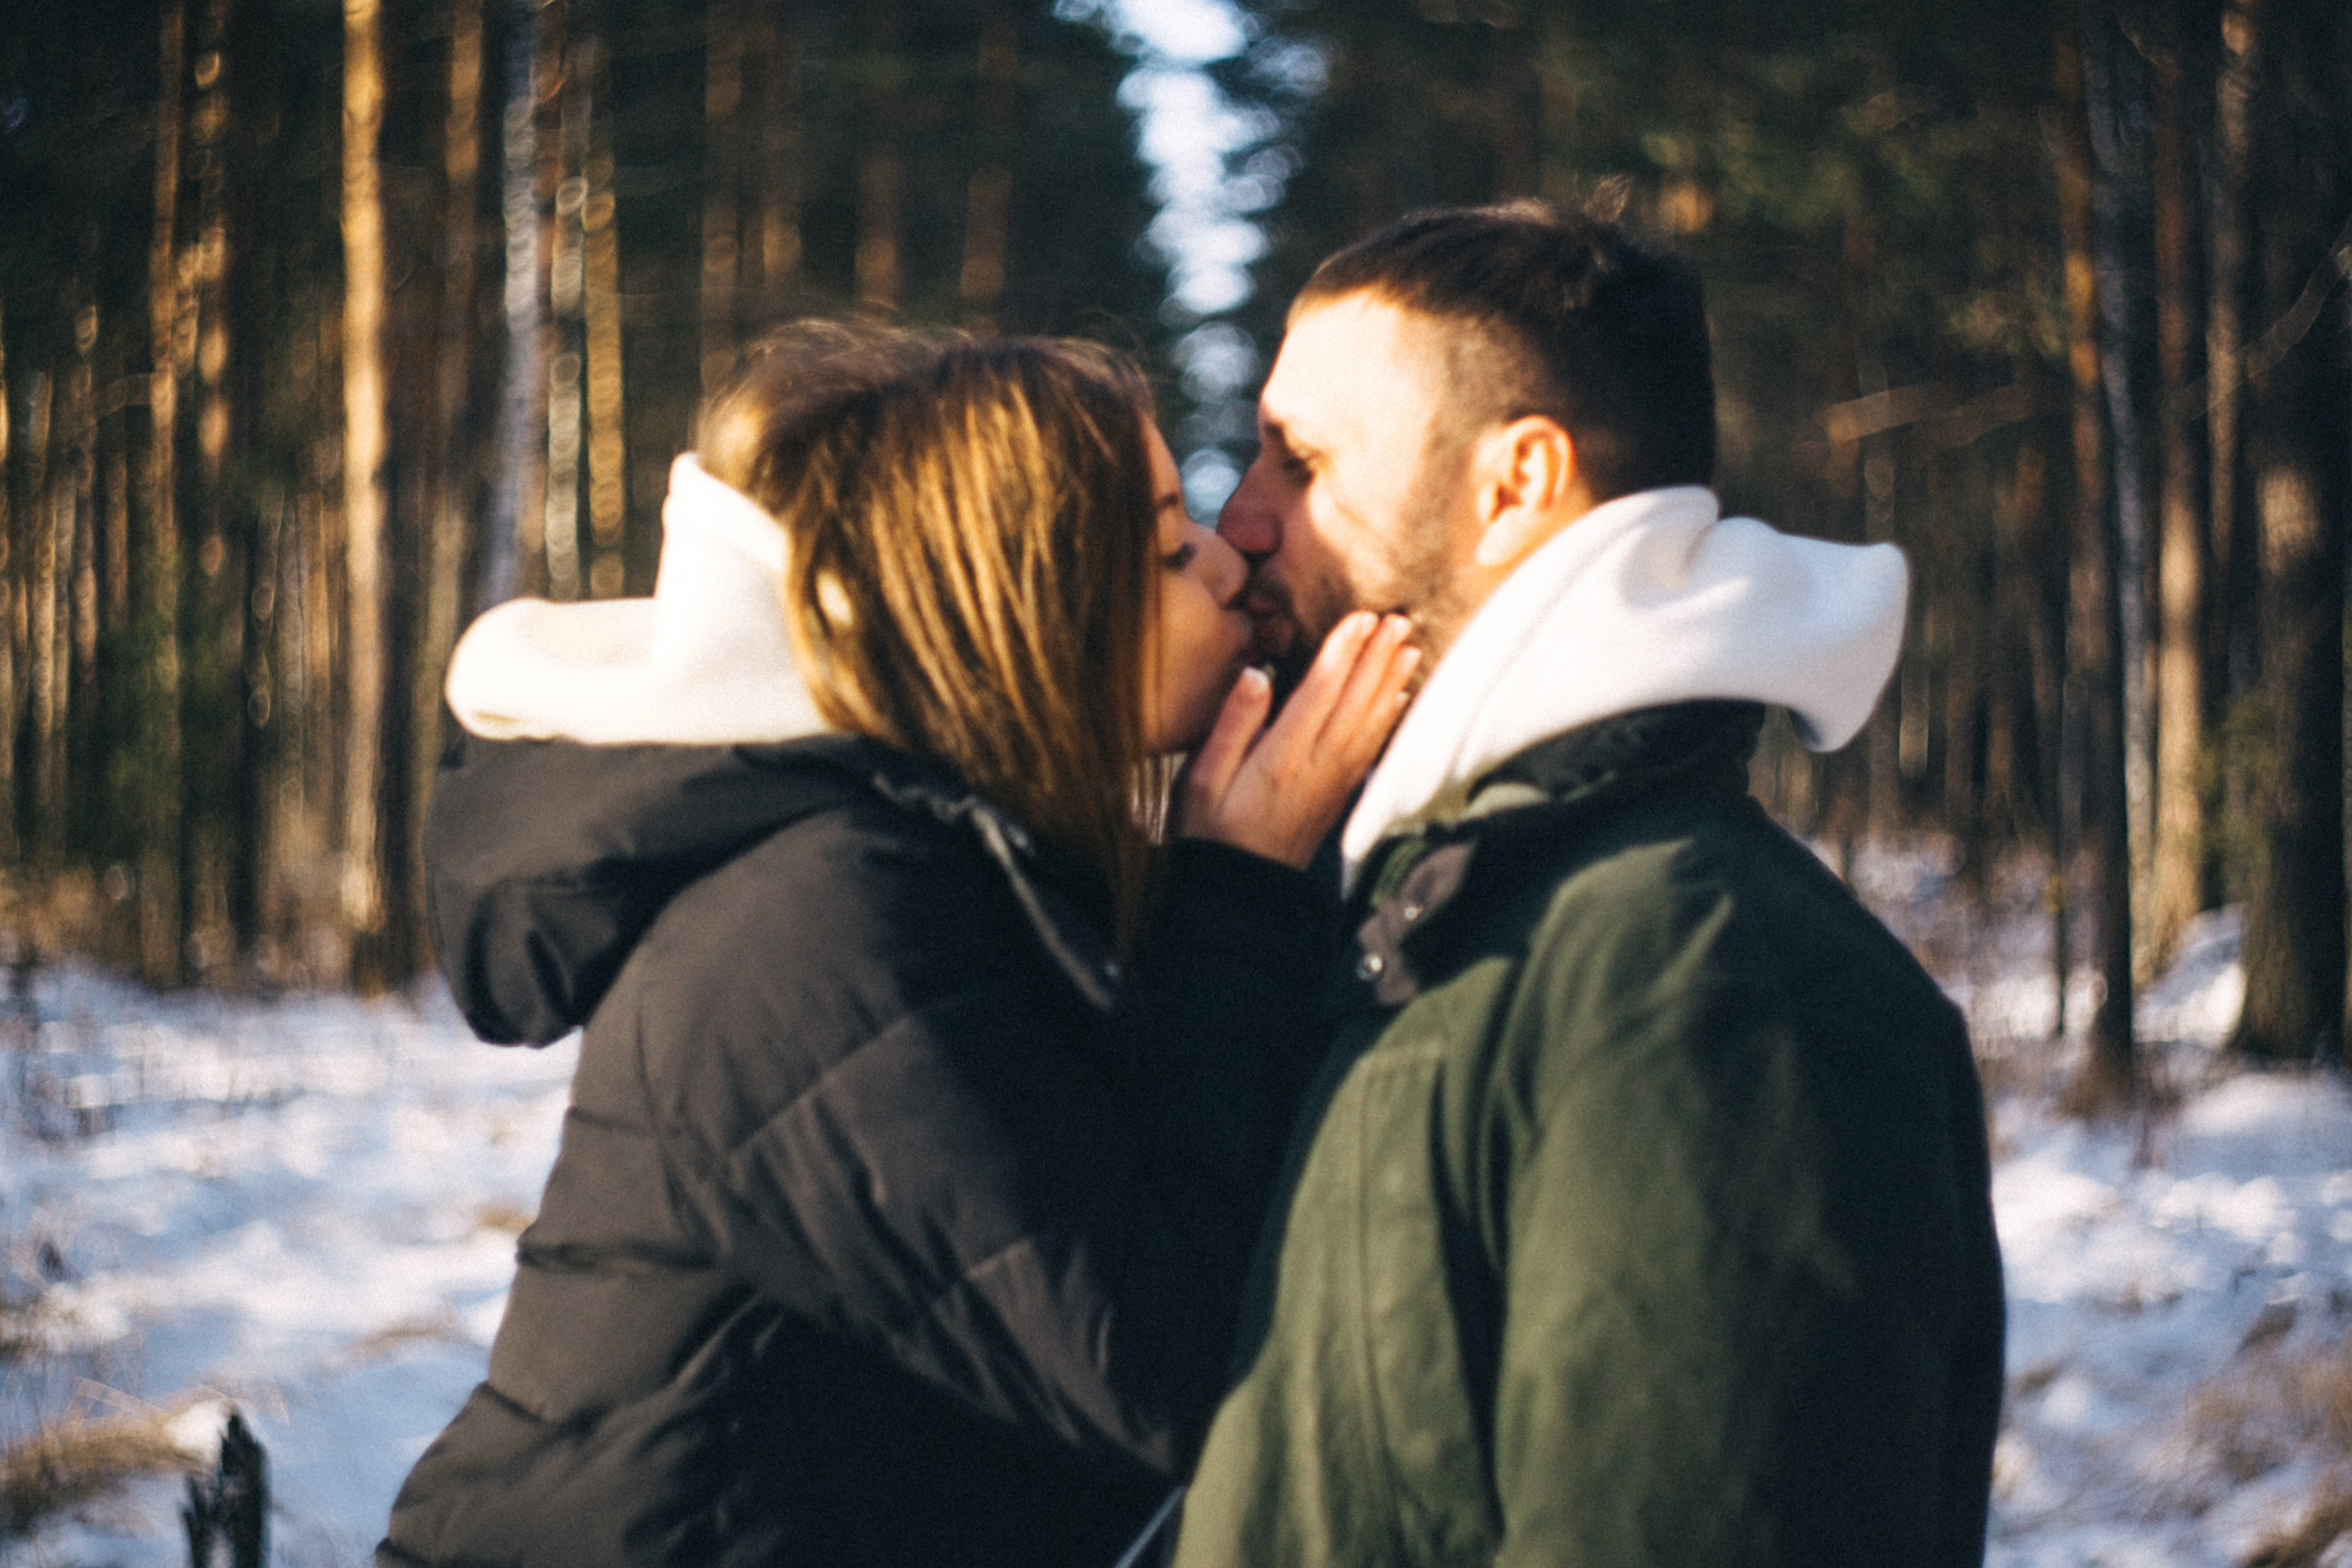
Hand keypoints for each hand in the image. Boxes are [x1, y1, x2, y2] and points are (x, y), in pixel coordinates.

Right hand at [1176, 612, 1419, 867]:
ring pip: (1370, 723)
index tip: (1362, 618)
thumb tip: (1256, 673)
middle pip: (1354, 703)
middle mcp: (1315, 767)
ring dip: (1390, 683)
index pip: (1319, 693)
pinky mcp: (1337, 795)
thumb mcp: (1200, 779)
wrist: (1236, 892)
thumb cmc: (1207, 832)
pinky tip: (1398, 699)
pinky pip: (1370, 748)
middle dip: (1377, 659)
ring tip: (1409, 648)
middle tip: (1398, 621)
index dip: (1343, 653)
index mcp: (1281, 758)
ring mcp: (1332, 783)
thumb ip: (1230, 725)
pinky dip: (1387, 719)